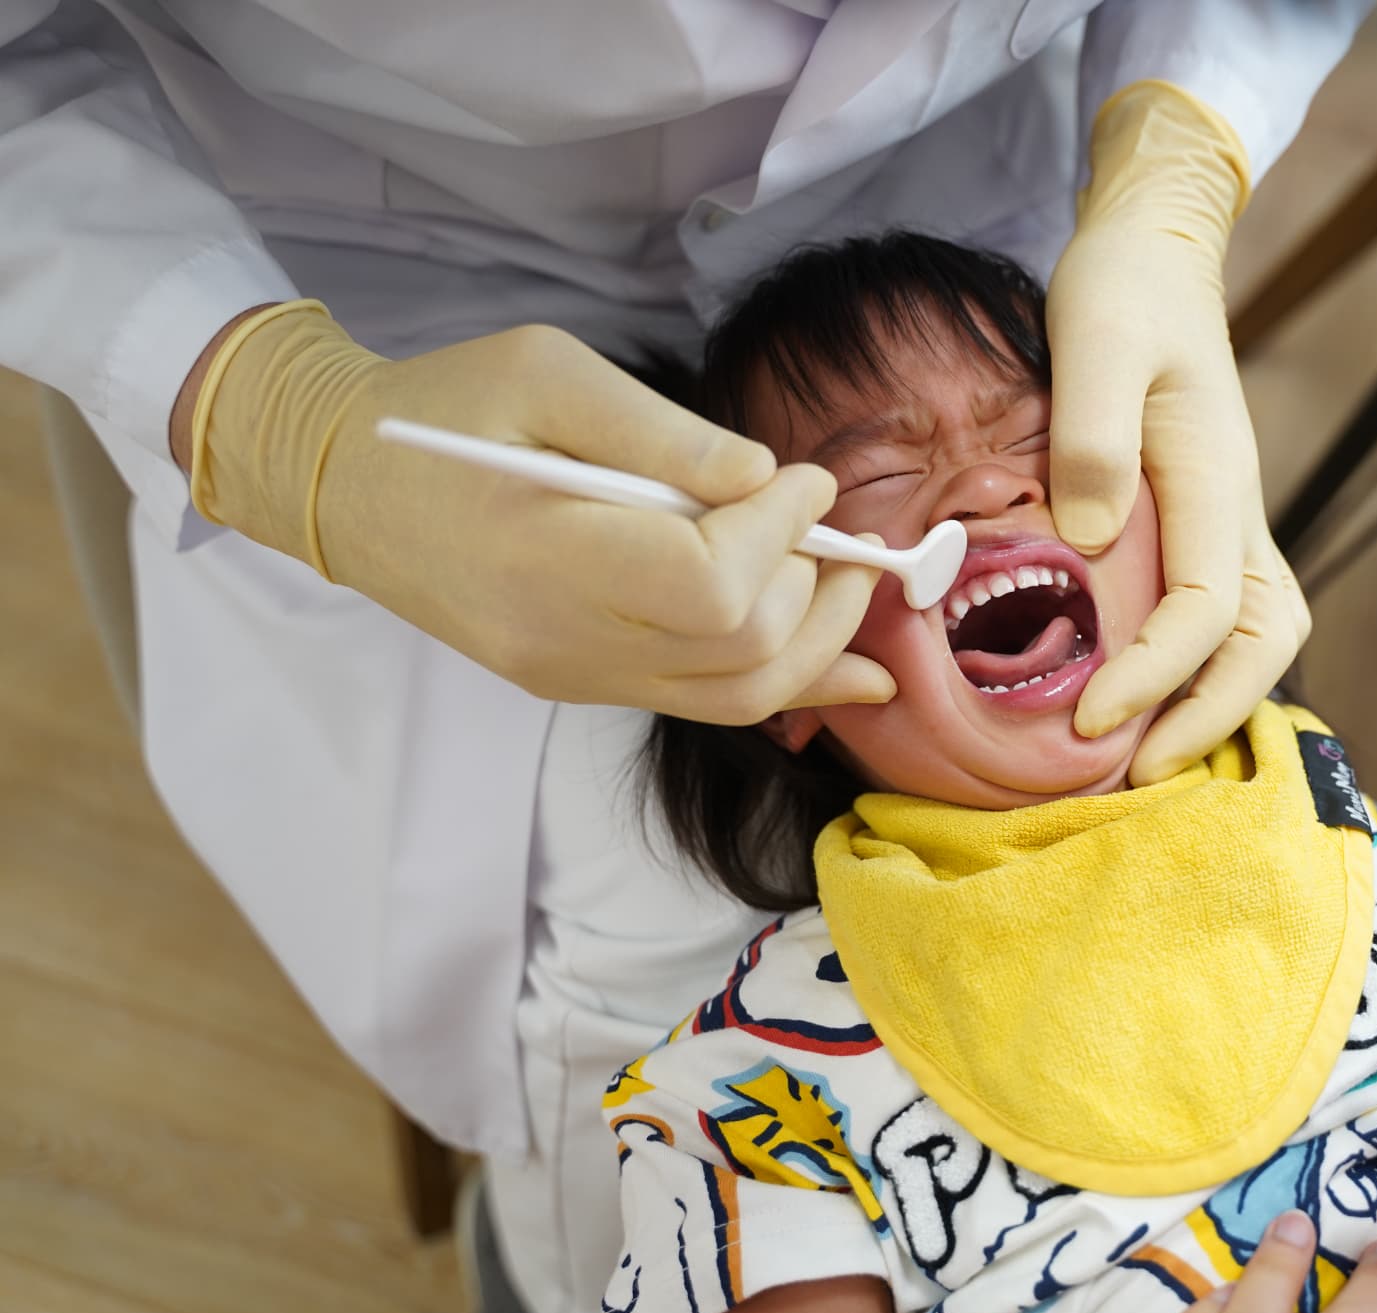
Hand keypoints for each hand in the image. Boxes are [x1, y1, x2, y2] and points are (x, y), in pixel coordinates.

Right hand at [182, 305, 892, 720]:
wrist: (348, 483)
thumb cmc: (447, 408)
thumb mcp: (548, 374)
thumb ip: (662, 433)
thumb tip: (764, 478)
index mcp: (551, 558)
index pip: (713, 584)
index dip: (782, 533)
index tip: (803, 478)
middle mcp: (565, 640)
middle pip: (742, 649)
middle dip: (815, 585)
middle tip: (836, 525)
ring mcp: (575, 674)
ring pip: (738, 697)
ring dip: (820, 644)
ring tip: (856, 584)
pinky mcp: (583, 682)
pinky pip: (706, 702)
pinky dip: (788, 683)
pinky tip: (855, 671)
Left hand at [1048, 82, 1310, 783]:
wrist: (1154, 256)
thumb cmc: (1121, 292)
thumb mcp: (1094, 339)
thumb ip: (1092, 434)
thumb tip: (1088, 537)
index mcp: (1213, 478)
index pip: (1208, 608)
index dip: (1157, 675)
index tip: (1091, 719)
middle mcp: (1235, 511)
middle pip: (1261, 642)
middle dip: (1208, 718)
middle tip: (1133, 772)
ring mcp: (1226, 521)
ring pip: (1254, 638)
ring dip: (1213, 705)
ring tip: (1141, 758)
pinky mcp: (1202, 525)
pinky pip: (1220, 618)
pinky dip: (1195, 673)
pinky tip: (1139, 702)